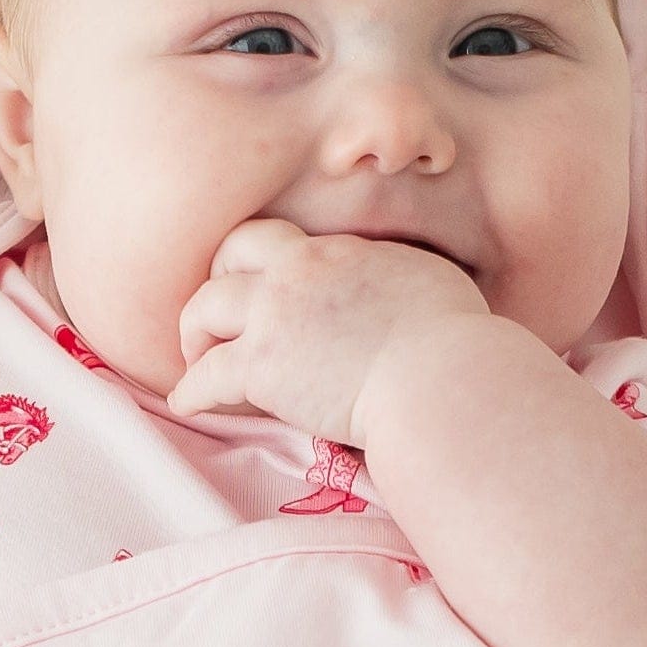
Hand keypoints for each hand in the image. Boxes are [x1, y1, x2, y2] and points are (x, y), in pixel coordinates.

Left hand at [167, 218, 494, 445]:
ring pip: (205, 305)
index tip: (265, 291)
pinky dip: (191, 390)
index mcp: (344, 251)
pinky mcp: (262, 364)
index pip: (285, 242)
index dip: (265, 265)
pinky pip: (206, 373)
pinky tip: (186, 403)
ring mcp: (276, 313)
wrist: (443, 379)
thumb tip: (417, 296)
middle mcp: (303, 268)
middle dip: (218, 280)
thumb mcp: (434, 288)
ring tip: (197, 359)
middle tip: (216, 318)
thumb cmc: (460, 347)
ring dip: (195, 332)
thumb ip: (406, 284)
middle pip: (233, 250)